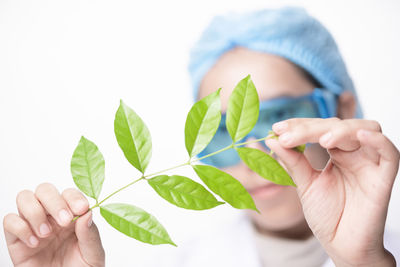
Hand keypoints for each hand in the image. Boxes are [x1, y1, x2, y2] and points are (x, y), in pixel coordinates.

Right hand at [3, 183, 104, 266]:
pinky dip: (20, 228)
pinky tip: (34, 243)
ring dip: (35, 212)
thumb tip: (87, 214)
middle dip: (54, 202)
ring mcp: (33, 226)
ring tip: (46, 234)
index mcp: (73, 216)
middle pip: (45, 190)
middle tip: (64, 222)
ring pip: (25, 198)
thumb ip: (91, 235)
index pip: (69, 194)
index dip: (74, 197)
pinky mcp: (16, 240)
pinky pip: (9, 220)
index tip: (81, 209)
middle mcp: (52, 217)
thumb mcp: (93, 255)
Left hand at [266, 118, 398, 266]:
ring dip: (341, 130)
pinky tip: (359, 136)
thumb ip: (292, 161)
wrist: (341, 246)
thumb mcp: (305, 184)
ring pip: (365, 130)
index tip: (277, 128)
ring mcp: (370, 163)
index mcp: (336, 153)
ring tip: (320, 140)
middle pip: (337, 126)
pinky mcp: (384, 178)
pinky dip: (377, 141)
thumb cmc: (327, 216)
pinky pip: (390, 154)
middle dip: (310, 128)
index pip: (320, 128)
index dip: (299, 125)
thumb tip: (272, 139)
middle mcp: (354, 154)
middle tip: (287, 136)